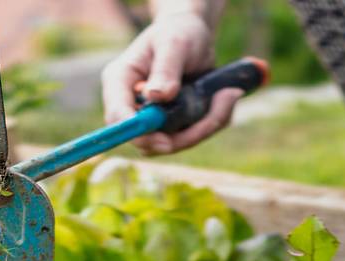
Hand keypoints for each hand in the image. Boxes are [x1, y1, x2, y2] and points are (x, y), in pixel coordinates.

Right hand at [100, 11, 240, 155]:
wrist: (195, 37)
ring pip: (172, 144)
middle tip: (213, 117)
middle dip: (180, 137)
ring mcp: (152, 120)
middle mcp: (132, 105)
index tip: (164, 138)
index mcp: (121, 81)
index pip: (117, 115)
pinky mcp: (173, 127)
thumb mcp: (174, 43)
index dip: (136, 132)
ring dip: (203, 128)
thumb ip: (165, 68)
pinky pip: (192, 137)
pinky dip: (212, 122)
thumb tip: (156, 97)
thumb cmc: (179, 32)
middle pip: (144, 140)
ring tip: (227, 95)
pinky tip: (226, 97)